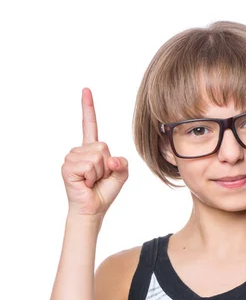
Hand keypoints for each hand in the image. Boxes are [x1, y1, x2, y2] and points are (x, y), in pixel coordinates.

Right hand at [61, 87, 128, 216]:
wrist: (93, 209)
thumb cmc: (104, 192)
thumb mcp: (121, 175)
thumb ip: (123, 163)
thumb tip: (111, 159)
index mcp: (91, 149)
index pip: (90, 125)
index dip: (88, 108)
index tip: (86, 90)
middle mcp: (79, 151)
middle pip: (102, 146)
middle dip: (106, 165)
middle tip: (99, 178)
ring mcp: (72, 158)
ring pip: (96, 156)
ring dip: (99, 173)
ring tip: (91, 181)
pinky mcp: (67, 167)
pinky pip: (89, 165)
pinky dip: (92, 177)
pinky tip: (86, 183)